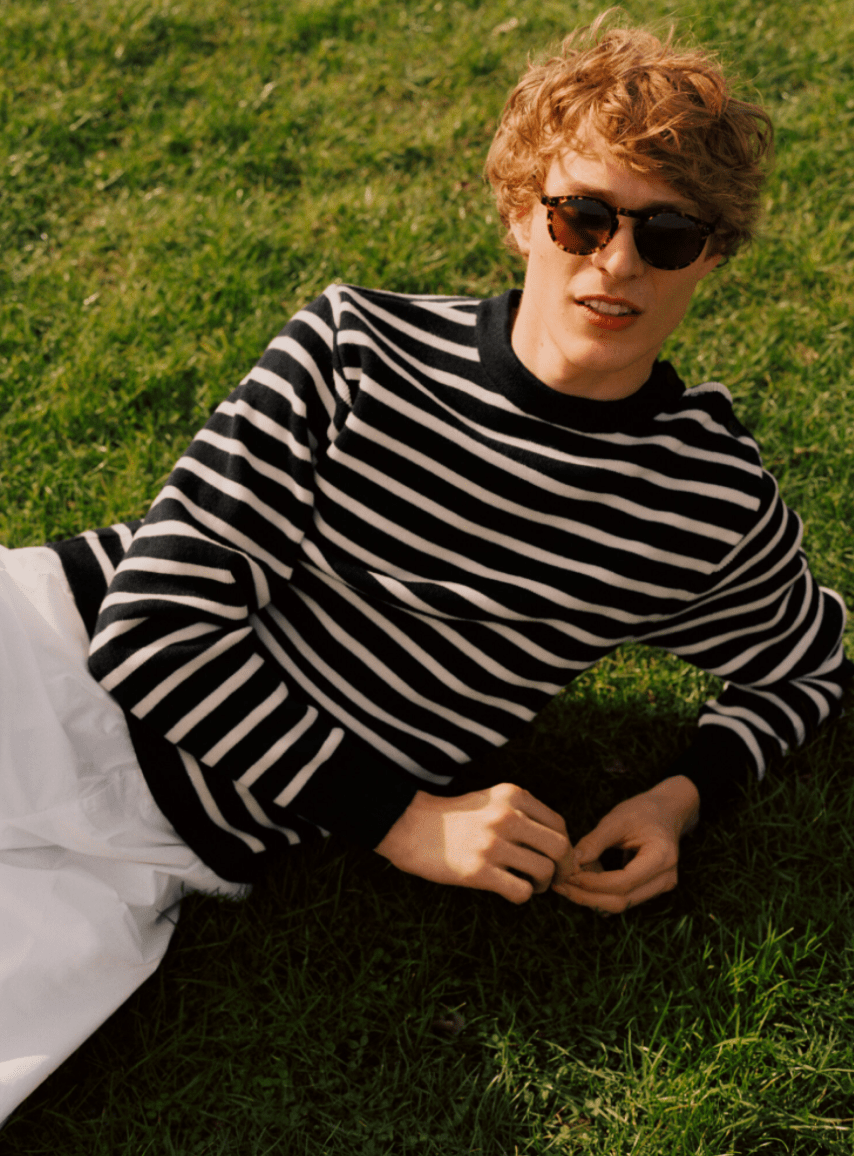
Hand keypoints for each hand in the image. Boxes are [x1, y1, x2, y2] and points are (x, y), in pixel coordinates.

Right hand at [375, 783, 574, 904]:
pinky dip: (523, 896)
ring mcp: (492, 844)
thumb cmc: (456, 818)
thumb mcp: (492, 800)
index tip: (558, 860)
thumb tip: (560, 844)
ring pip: (545, 871)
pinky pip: (521, 891)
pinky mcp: (478, 871)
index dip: (565, 847)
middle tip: (556, 878)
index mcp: (512, 795)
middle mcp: (506, 816)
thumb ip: (524, 813)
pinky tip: (511, 890)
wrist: (411, 826)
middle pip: (560, 847)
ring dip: (544, 884)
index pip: (559, 825)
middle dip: (564, 868)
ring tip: (531, 884)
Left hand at [551, 775, 699, 913]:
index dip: (592, 883)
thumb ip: (594, 842)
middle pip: (622, 901)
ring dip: (592, 898)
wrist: (667, 811)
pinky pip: (624, 898)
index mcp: (661, 857)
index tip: (567, 876)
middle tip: (560, 886)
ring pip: (622, 904)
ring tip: (567, 884)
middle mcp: (666, 879)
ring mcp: (661, 887)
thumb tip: (571, 862)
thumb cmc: (643, 810)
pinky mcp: (652, 889)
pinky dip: (601, 894)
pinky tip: (582, 882)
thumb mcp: (617, 819)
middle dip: (587, 897)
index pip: (622, 882)